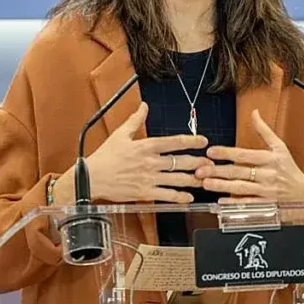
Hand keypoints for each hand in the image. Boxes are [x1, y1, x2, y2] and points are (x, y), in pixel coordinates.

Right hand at [86, 102, 209, 203]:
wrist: (92, 178)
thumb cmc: (105, 156)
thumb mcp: (120, 134)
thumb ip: (135, 120)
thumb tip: (144, 106)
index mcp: (146, 146)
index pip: (174, 142)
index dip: (191, 141)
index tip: (203, 141)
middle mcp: (151, 162)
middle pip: (181, 162)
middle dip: (199, 162)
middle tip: (211, 163)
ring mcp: (149, 179)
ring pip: (178, 180)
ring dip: (194, 180)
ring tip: (206, 180)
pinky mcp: (145, 193)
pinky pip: (167, 196)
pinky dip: (180, 197)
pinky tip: (189, 198)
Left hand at [195, 109, 303, 203]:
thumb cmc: (290, 170)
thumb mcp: (280, 148)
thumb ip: (264, 131)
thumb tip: (254, 112)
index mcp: (270, 158)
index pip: (244, 154)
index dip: (226, 153)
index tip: (210, 151)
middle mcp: (268, 174)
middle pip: (239, 171)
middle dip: (218, 171)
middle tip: (200, 170)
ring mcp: (267, 191)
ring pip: (241, 188)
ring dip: (222, 186)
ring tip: (206, 183)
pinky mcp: (267, 206)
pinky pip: (249, 204)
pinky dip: (235, 203)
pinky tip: (222, 201)